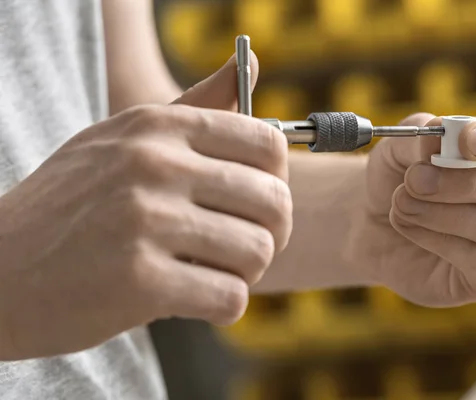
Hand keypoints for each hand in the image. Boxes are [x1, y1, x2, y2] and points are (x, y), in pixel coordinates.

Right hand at [0, 54, 291, 359]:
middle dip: (271, 235)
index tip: (254, 207)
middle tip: (244, 250)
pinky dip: (222, 306)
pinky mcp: (138, 279)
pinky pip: (230, 297)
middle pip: (274, 202)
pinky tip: (194, 300)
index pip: (268, 145)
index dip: (275, 184)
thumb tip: (253, 64)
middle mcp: (154, 163)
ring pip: (257, 251)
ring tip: (212, 273)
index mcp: (159, 127)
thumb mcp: (125, 139)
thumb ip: (195, 107)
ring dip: (245, 273)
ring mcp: (145, 219)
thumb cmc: (72, 205)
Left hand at [349, 113, 475, 306]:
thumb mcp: (401, 146)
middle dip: (469, 183)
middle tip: (416, 179)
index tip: (466, 140)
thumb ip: (422, 135)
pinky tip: (407, 225)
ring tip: (402, 203)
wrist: (374, 223)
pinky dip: (437, 240)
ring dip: (449, 214)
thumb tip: (439, 136)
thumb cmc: (401, 176)